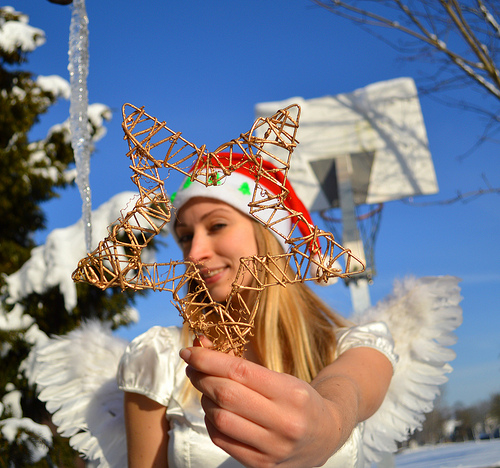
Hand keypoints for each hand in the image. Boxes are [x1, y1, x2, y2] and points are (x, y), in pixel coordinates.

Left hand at [179, 345, 342, 467]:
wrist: (326, 435)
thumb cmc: (300, 399)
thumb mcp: (282, 377)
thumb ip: (244, 365)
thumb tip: (202, 349)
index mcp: (291, 393)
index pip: (240, 371)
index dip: (209, 360)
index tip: (189, 351)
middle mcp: (283, 423)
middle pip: (227, 395)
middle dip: (202, 377)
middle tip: (192, 367)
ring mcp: (272, 448)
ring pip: (220, 419)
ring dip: (205, 400)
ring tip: (207, 390)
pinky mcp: (261, 465)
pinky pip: (222, 440)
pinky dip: (211, 422)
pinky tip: (214, 411)